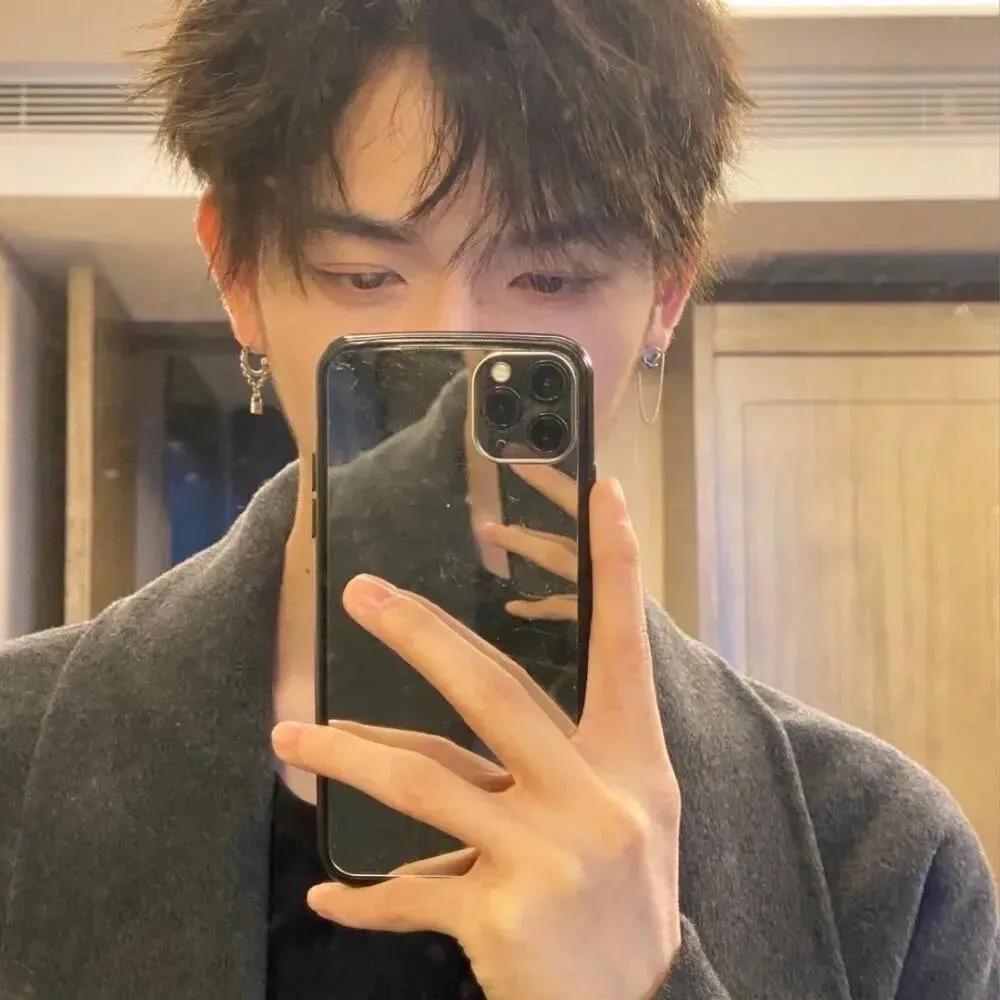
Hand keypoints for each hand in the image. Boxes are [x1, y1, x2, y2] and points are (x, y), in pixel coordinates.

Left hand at [271, 479, 681, 999]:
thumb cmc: (628, 896)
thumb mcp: (627, 813)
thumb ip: (567, 751)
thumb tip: (483, 697)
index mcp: (632, 763)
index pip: (622, 648)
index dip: (614, 570)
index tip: (601, 495)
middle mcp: (591, 798)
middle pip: (491, 693)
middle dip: (420, 636)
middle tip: (361, 595)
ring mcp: (545, 857)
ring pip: (423, 782)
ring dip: (346, 757)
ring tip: (290, 737)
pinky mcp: (498, 917)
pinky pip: (412, 891)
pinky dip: (367, 896)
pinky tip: (331, 894)